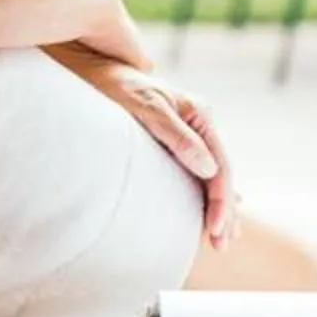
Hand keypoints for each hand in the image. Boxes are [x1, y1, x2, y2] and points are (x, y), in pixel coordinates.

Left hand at [45, 44, 239, 247]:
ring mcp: (187, 134)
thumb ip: (177, 136)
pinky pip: (196, 173)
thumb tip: (208, 169)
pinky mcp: (172, 142)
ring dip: (218, 207)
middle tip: (220, 245)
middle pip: (220, 174)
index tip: (215, 229)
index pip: (220, 166)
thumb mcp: (145, 107)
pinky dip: (204, 196)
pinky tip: (210, 214)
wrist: (92, 72)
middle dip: (224, 211)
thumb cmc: (115, 87)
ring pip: (211, 176)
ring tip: (221, 239)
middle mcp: (198, 125)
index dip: (221, 201)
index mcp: (199, 115)